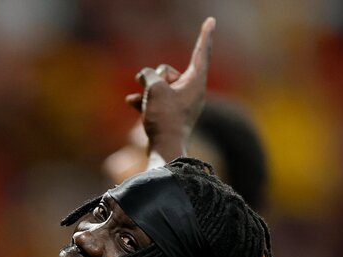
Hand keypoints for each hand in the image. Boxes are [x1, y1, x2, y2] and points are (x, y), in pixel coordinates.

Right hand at [127, 17, 215, 159]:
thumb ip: (150, 75)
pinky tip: (131, 103)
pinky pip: (155, 100)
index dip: (204, 35)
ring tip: (141, 101)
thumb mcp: (155, 88)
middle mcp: (191, 92)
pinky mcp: (170, 115)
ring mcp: (180, 104)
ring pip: (160, 86)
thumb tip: (146, 78)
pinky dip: (144, 101)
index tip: (211, 20)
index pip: (201, 52)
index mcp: (196, 82)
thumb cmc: (164, 118)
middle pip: (169, 71)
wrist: (164, 150)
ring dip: (147, 91)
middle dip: (156, 77)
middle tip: (154, 92)